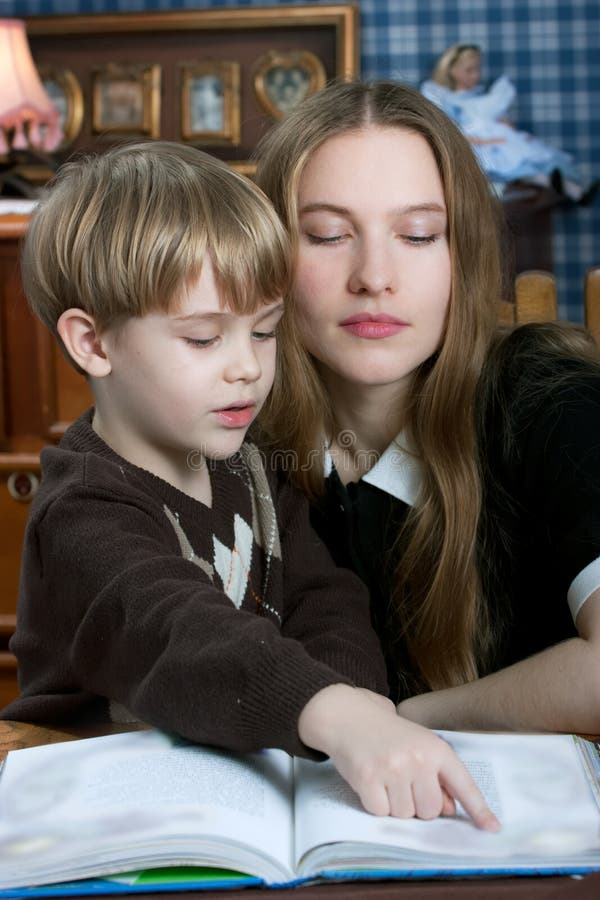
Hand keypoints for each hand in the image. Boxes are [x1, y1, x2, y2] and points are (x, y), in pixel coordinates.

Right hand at [298, 685, 498, 830]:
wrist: (349, 715)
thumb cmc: (388, 734)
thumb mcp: (419, 745)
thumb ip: (438, 777)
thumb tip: (450, 810)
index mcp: (435, 748)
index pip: (463, 784)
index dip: (478, 809)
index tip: (492, 829)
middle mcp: (417, 758)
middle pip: (430, 811)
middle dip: (417, 805)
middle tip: (403, 783)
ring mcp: (392, 768)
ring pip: (404, 814)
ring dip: (395, 805)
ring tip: (386, 779)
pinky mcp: (368, 778)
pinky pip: (380, 813)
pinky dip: (375, 803)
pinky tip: (372, 782)